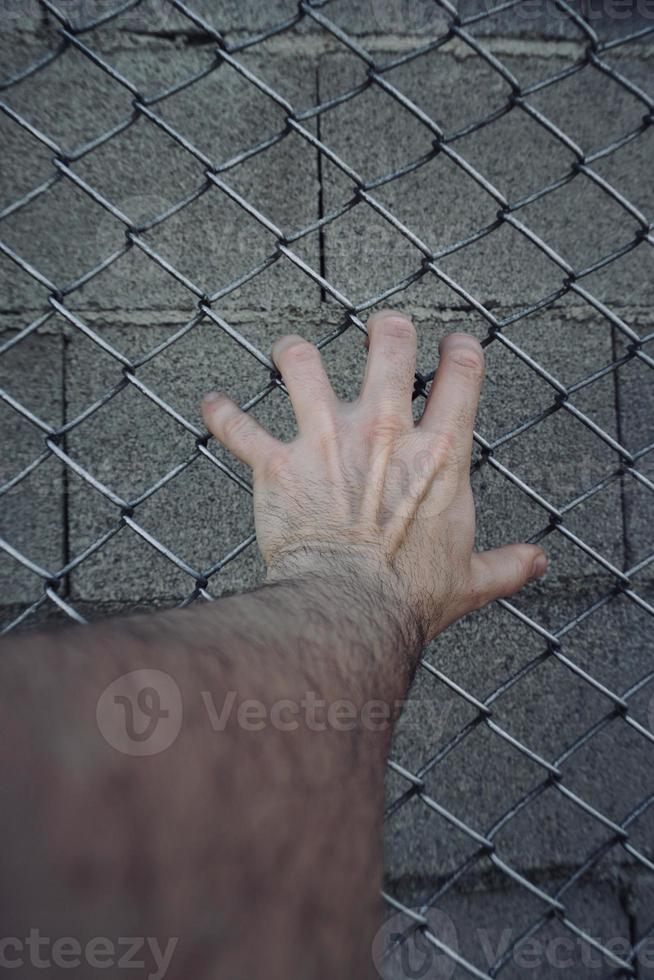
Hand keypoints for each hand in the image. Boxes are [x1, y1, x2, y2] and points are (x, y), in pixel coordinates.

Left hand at [202, 309, 546, 644]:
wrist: (348, 611)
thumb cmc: (409, 596)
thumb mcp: (469, 580)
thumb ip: (506, 566)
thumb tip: (537, 564)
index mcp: (438, 453)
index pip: (462, 373)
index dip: (460, 350)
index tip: (455, 346)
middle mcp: (384, 432)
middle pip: (389, 345)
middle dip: (387, 329)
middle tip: (383, 330)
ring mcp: (326, 440)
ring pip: (302, 363)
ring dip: (292, 352)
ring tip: (289, 351)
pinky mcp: (277, 464)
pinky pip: (239, 427)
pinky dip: (223, 414)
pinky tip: (214, 406)